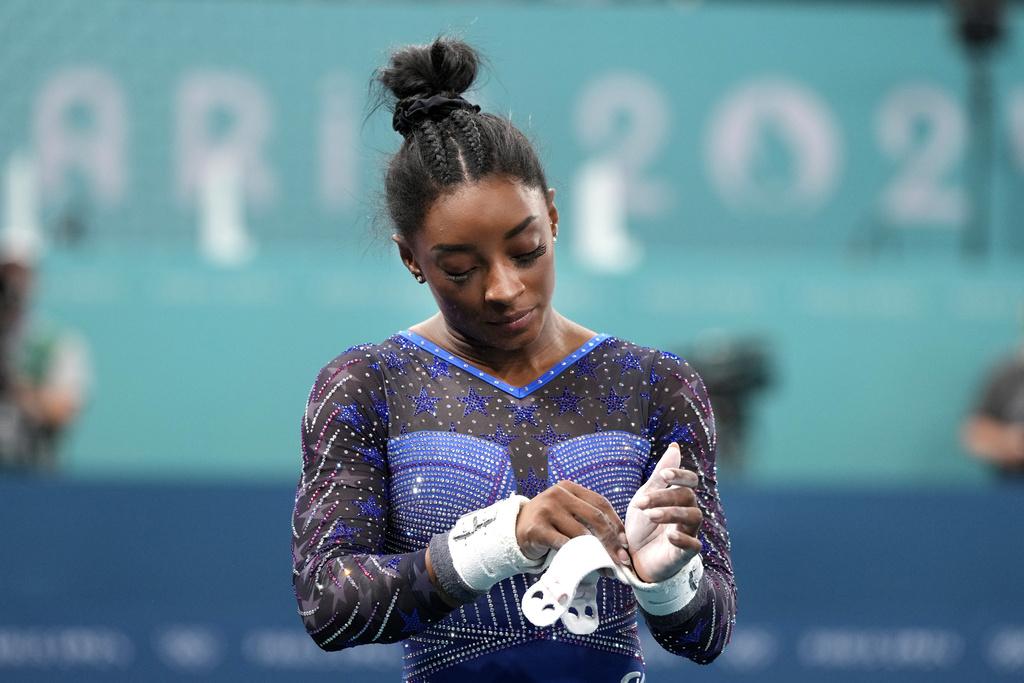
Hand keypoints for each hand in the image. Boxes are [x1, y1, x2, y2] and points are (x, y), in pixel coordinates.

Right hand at [515, 479, 631, 566]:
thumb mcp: (567, 512)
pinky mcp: (537, 528)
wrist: (515, 529)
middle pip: (595, 517)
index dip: (616, 524)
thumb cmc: (549, 523)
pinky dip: (576, 557)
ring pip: (581, 533)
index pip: (601, 503)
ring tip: (605, 567)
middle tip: (620, 560)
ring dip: (596, 553)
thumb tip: (619, 543)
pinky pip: (563, 544)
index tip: (625, 544)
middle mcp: (558, 494)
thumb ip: (587, 519)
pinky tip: (584, 566)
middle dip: (611, 541)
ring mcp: (546, 510)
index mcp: (570, 488)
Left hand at [625, 442, 702, 582]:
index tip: (663, 476)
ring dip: (671, 513)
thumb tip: (675, 446)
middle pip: (687, 496)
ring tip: (650, 515)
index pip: (690, 481)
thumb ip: (659, 475)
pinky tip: (670, 536)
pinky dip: (683, 539)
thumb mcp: (645, 496)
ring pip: (693, 516)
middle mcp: (688, 512)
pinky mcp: (686, 554)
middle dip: (663, 496)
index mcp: (679, 497)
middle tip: (640, 502)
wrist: (633, 559)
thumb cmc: (642, 526)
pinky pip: (694, 545)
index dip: (680, 475)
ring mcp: (688, 532)